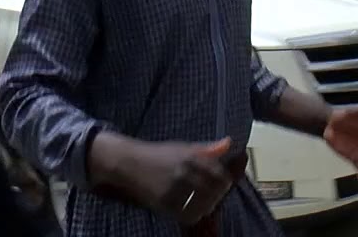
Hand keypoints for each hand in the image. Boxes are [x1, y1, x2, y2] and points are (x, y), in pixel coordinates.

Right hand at [113, 137, 234, 224]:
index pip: (220, 175)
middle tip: (212, 198)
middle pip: (214, 191)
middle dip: (216, 196)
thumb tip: (228, 143)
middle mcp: (185, 170)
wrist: (128, 163)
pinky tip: (189, 210)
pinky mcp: (164, 201)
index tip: (221, 186)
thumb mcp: (182, 147)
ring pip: (203, 204)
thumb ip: (207, 148)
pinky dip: (193, 215)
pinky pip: (188, 214)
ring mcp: (174, 187)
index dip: (224, 183)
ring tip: (201, 204)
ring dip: (206, 206)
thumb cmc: (158, 155)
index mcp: (191, 156)